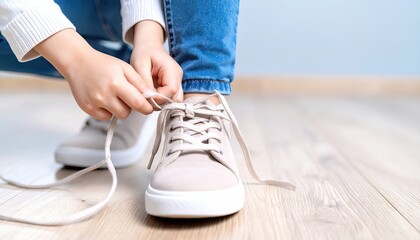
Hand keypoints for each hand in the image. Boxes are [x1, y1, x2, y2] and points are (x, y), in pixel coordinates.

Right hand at [35, 29, 153, 119]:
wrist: (77, 62)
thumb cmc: (103, 64)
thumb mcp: (125, 68)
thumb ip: (140, 83)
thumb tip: (152, 97)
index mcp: (116, 83)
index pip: (138, 103)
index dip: (146, 108)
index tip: (149, 108)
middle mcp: (104, 95)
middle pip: (127, 113)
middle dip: (130, 106)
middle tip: (126, 96)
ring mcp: (94, 103)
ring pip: (116, 116)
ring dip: (119, 109)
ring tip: (114, 96)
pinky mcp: (87, 108)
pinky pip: (104, 117)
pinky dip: (108, 111)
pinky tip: (104, 99)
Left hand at [131, 21, 182, 103]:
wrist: (149, 47)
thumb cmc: (144, 53)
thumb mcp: (140, 64)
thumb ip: (145, 81)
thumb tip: (149, 97)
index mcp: (171, 70)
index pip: (171, 90)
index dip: (160, 98)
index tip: (147, 97)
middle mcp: (178, 77)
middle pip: (176, 98)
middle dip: (161, 102)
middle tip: (147, 98)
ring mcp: (177, 82)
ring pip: (174, 100)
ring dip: (162, 102)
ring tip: (149, 96)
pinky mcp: (173, 86)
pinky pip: (171, 98)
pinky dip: (162, 100)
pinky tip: (152, 95)